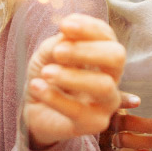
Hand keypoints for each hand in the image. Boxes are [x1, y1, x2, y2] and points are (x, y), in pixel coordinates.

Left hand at [26, 13, 125, 146]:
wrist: (34, 111)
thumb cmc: (46, 77)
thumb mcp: (47, 54)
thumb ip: (58, 43)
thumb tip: (66, 35)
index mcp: (104, 56)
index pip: (107, 36)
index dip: (89, 27)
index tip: (64, 25)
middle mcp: (112, 77)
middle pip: (117, 57)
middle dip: (87, 50)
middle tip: (57, 52)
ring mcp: (106, 103)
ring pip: (104, 85)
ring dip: (72, 76)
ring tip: (46, 73)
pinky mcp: (93, 124)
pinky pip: (80, 111)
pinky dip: (55, 97)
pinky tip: (36, 86)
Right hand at [101, 93, 151, 150]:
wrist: (96, 138)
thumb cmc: (112, 116)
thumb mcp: (115, 105)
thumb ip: (121, 98)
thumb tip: (141, 85)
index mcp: (107, 106)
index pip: (115, 101)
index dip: (124, 100)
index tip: (138, 101)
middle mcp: (103, 121)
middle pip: (125, 123)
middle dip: (150, 125)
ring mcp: (102, 139)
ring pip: (125, 141)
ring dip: (147, 141)